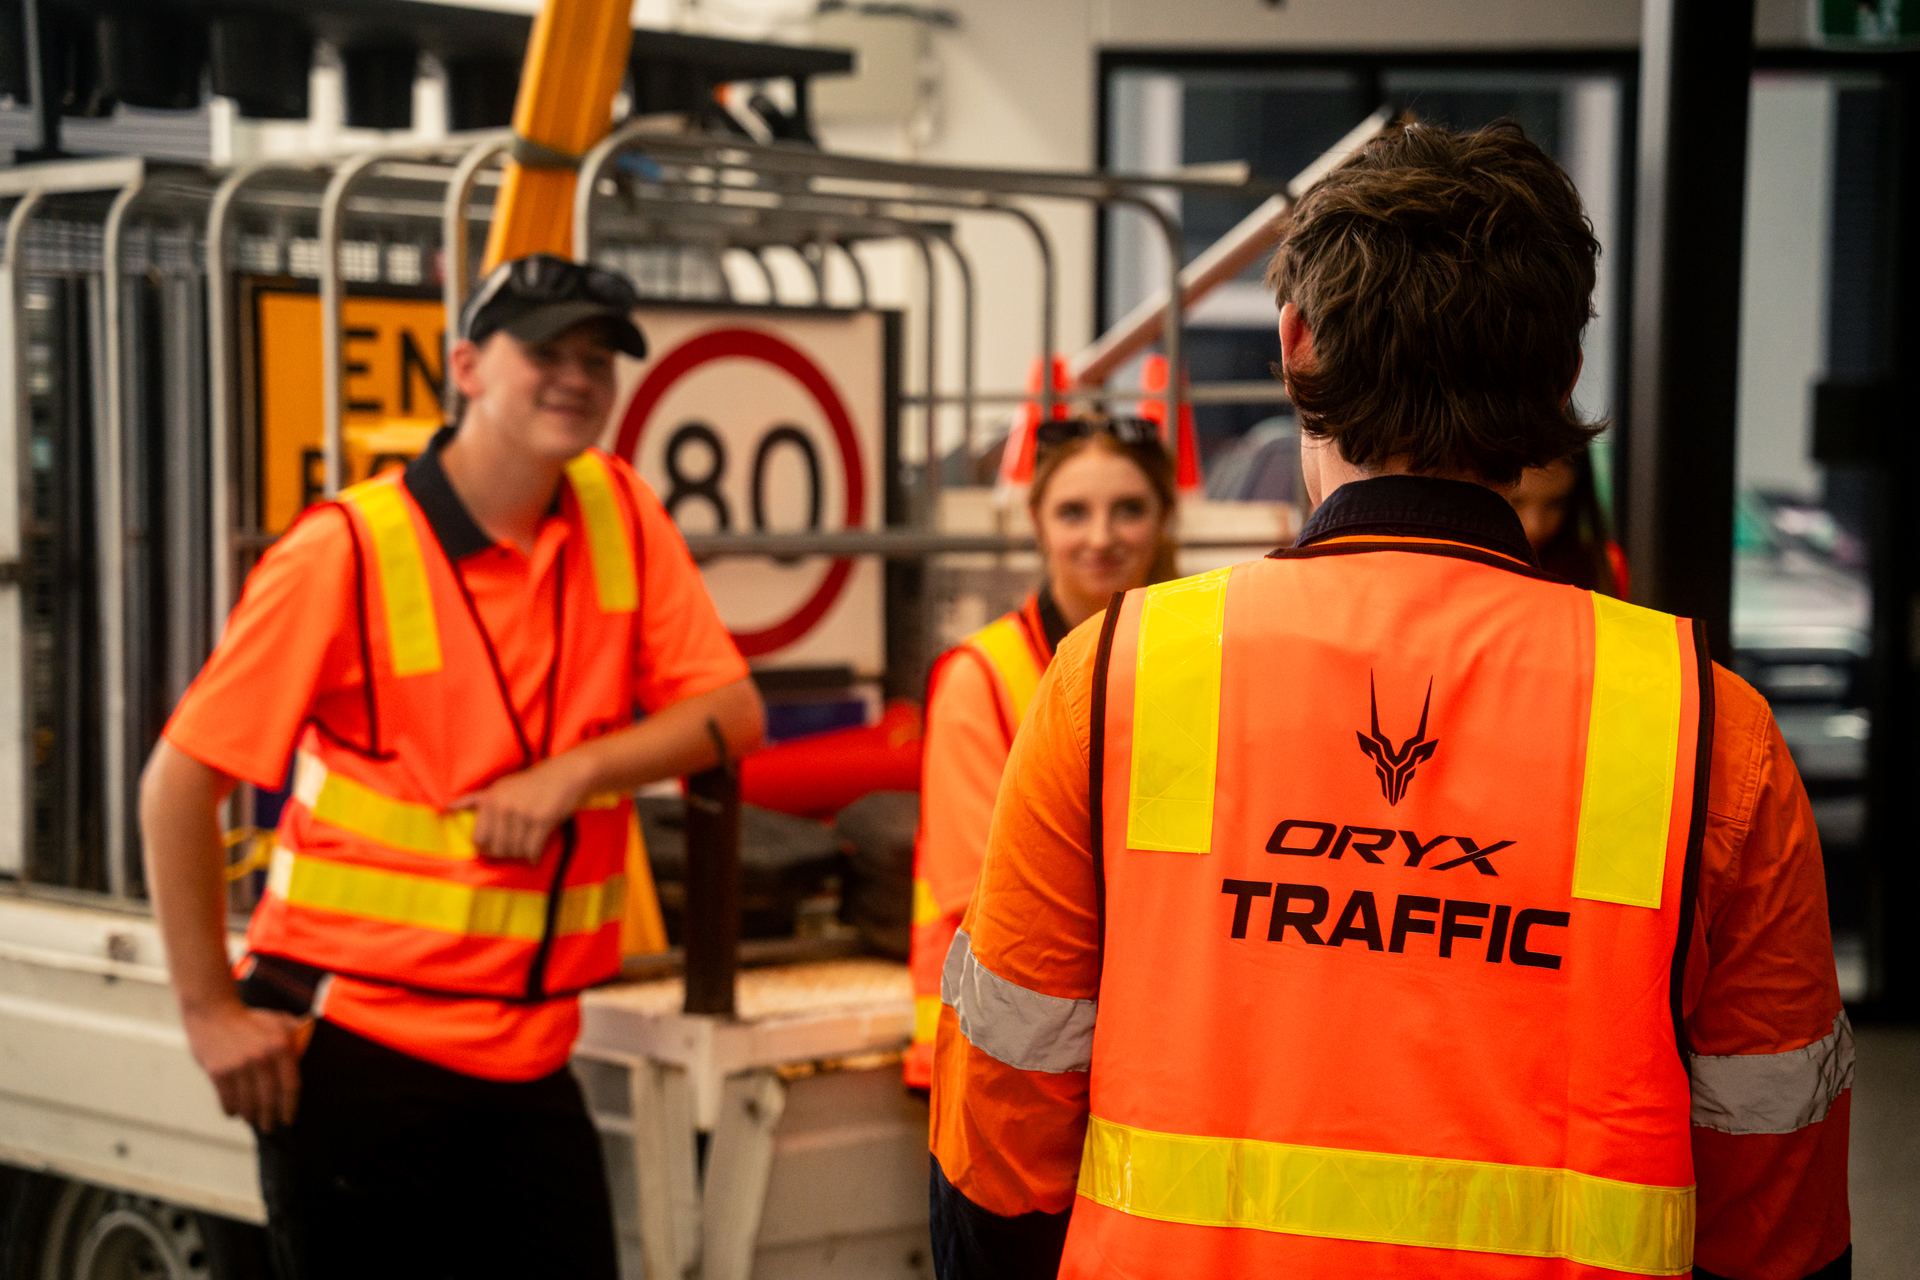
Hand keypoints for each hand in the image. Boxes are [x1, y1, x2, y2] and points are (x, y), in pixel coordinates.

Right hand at [182, 998, 306, 1131]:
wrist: (213, 1012)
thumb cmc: (250, 1020)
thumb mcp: (278, 1021)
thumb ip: (298, 1033)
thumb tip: (315, 1042)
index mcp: (281, 1046)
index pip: (291, 1085)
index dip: (290, 1107)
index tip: (288, 1120)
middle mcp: (262, 1057)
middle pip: (269, 1099)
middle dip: (269, 1118)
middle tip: (269, 1127)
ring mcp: (239, 1065)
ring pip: (248, 1103)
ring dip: (250, 1116)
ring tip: (252, 1120)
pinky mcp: (218, 1072)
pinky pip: (227, 1100)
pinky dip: (231, 1110)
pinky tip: (234, 1113)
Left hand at [451, 755, 591, 861]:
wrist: (566, 774)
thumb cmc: (532, 781)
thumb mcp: (500, 786)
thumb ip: (474, 800)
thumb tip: (446, 808)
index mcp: (490, 799)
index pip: (479, 839)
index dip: (486, 848)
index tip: (496, 848)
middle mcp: (503, 807)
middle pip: (496, 848)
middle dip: (505, 854)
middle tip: (513, 851)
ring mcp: (523, 814)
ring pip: (515, 851)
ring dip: (521, 855)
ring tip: (526, 849)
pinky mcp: (542, 821)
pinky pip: (532, 851)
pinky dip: (534, 857)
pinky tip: (536, 855)